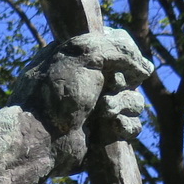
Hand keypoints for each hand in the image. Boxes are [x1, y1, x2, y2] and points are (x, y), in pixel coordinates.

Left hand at [14, 28, 150, 172]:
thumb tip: (144, 70)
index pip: (117, 44)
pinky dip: (125, 125)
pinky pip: (133, 126)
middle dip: (124, 83)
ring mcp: (95, 108)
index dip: (125, 53)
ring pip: (135, 101)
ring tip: (103, 111)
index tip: (119, 62)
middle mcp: (87, 81)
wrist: (38, 139)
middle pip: (131, 75)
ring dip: (123, 104)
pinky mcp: (103, 133)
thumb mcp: (82, 53)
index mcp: (77, 56)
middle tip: (106, 89)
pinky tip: (110, 127)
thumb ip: (118, 49)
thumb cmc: (54, 93)